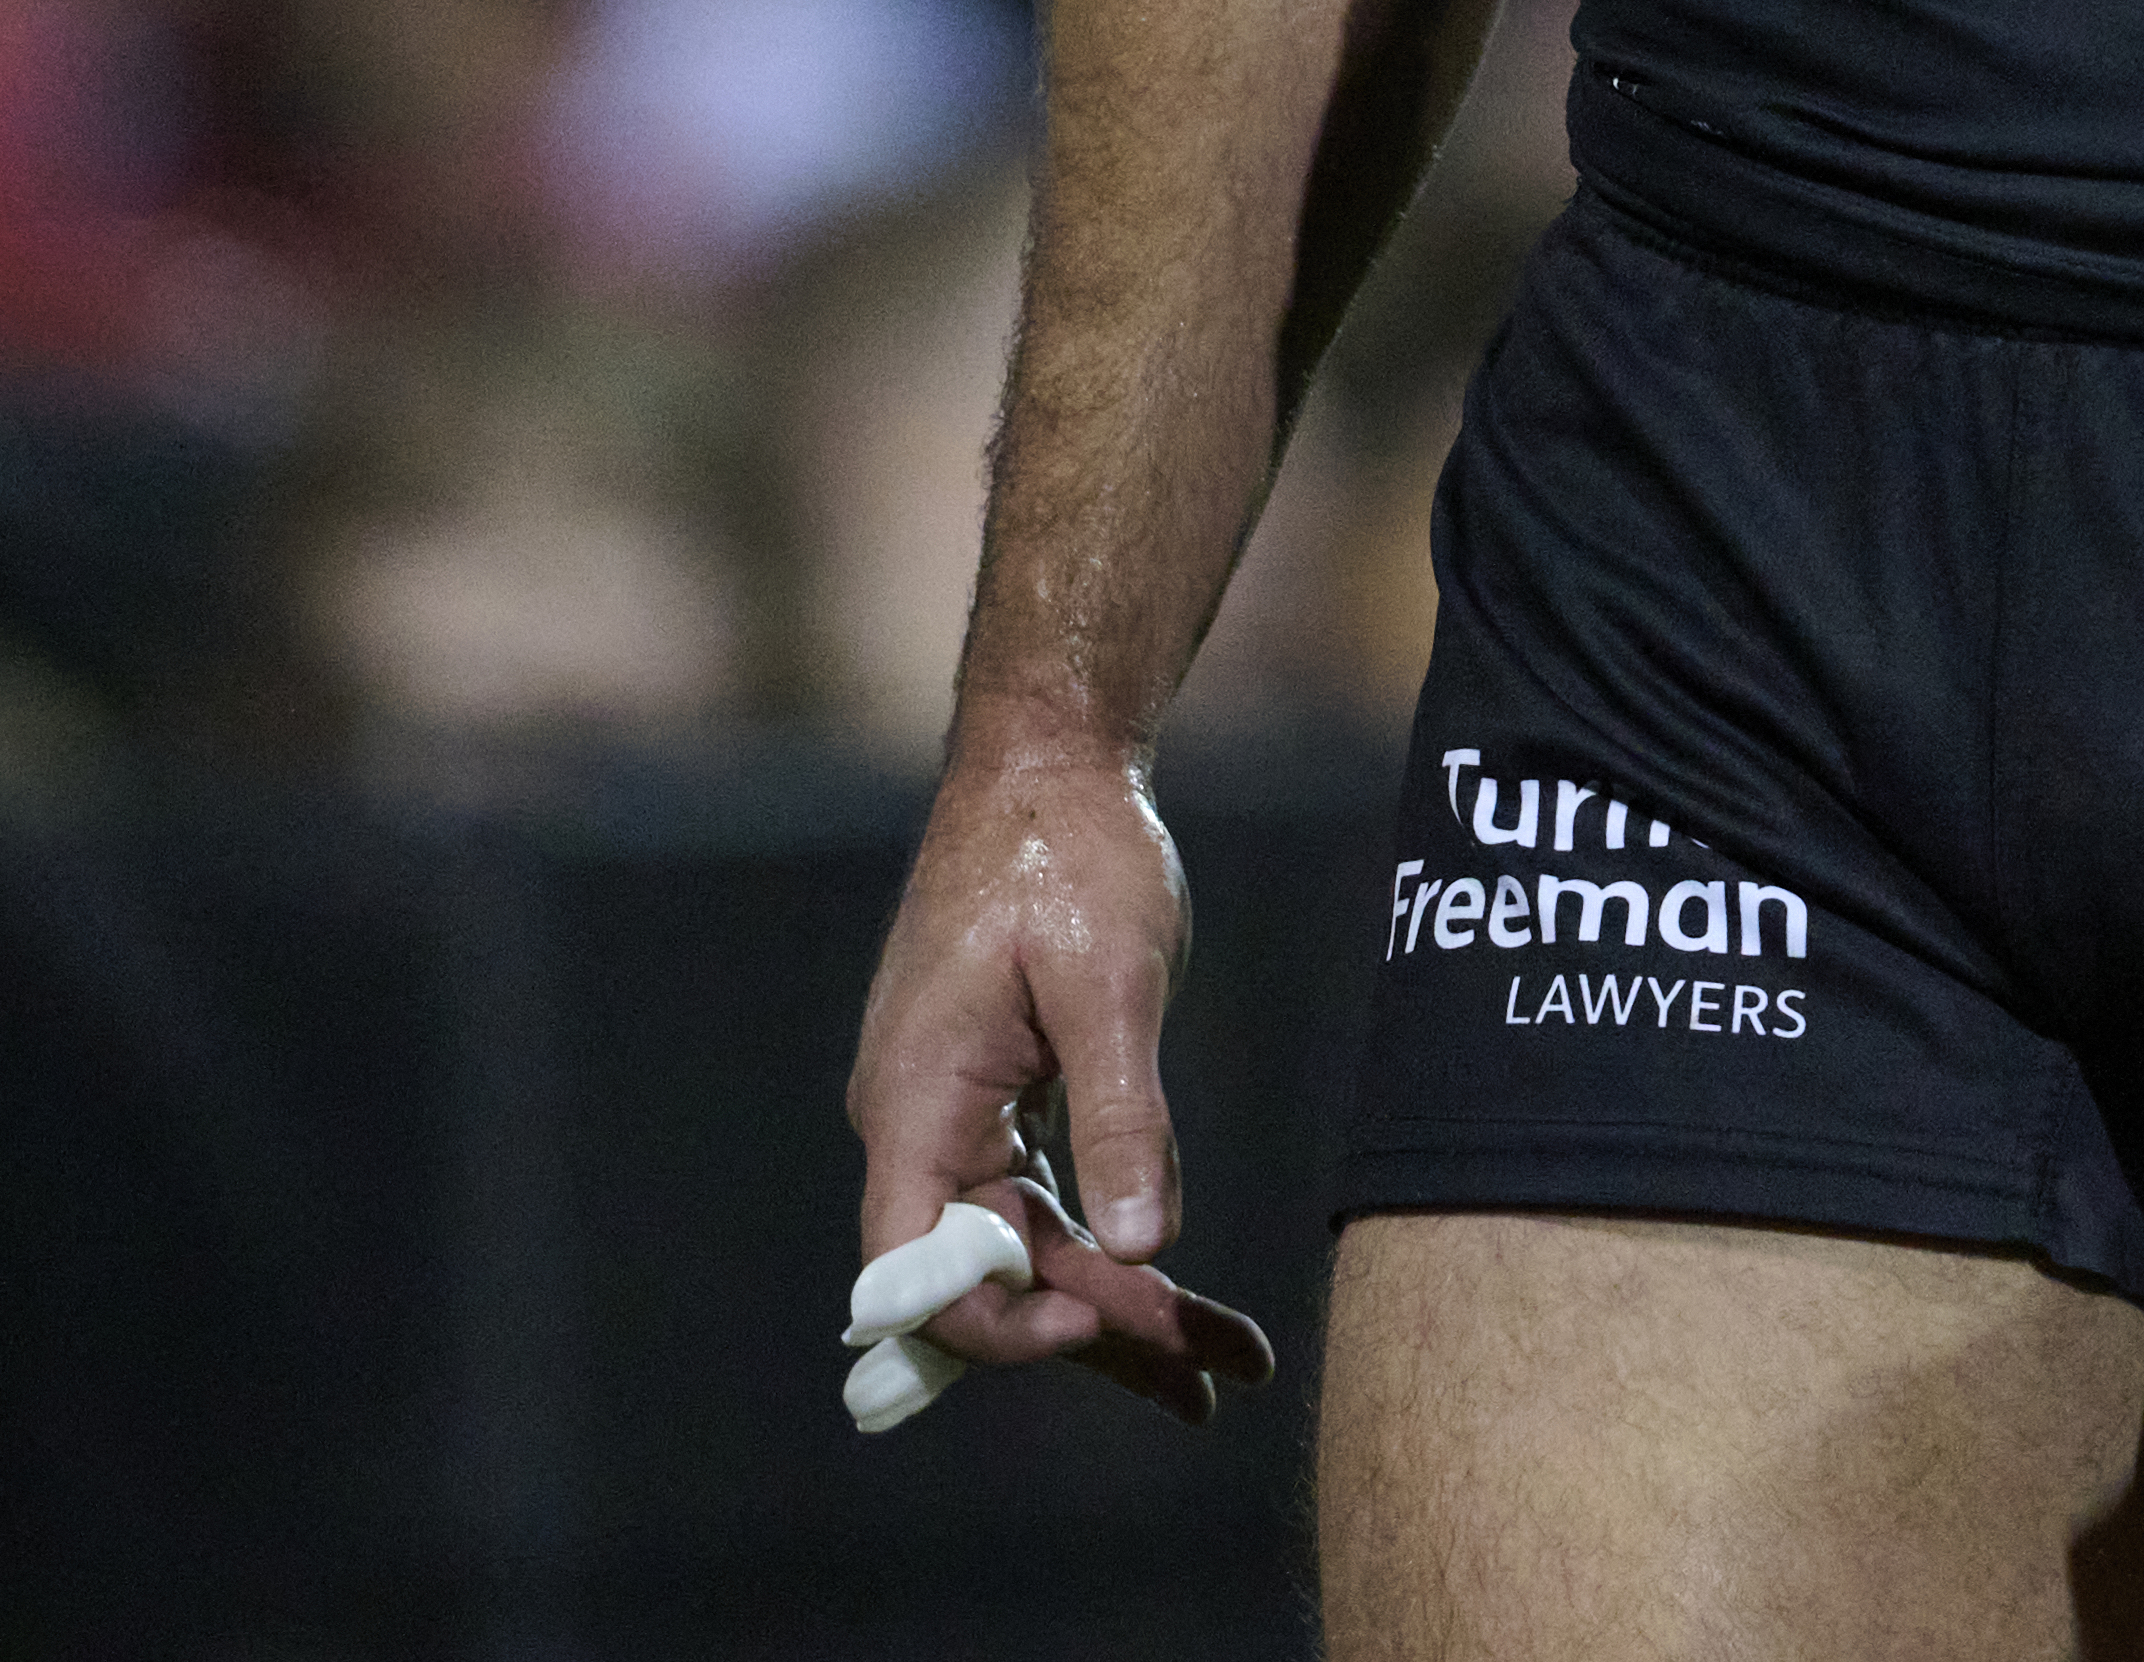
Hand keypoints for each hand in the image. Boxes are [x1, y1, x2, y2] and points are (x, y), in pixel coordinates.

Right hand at [843, 726, 1200, 1390]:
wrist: (1052, 759)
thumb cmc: (1068, 851)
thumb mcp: (1109, 981)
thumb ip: (1123, 1115)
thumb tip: (1142, 1245)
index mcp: (916, 1103)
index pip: (919, 1273)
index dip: (1000, 1323)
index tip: (1108, 1318)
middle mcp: (922, 1124)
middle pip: (995, 1273)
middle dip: (1102, 1333)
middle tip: (1215, 1385)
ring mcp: (961, 1112)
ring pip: (1034, 1241)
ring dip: (1124, 1299)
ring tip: (1228, 1363)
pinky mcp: (1004, 1094)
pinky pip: (1051, 1192)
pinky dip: (1116, 1235)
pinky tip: (1183, 1285)